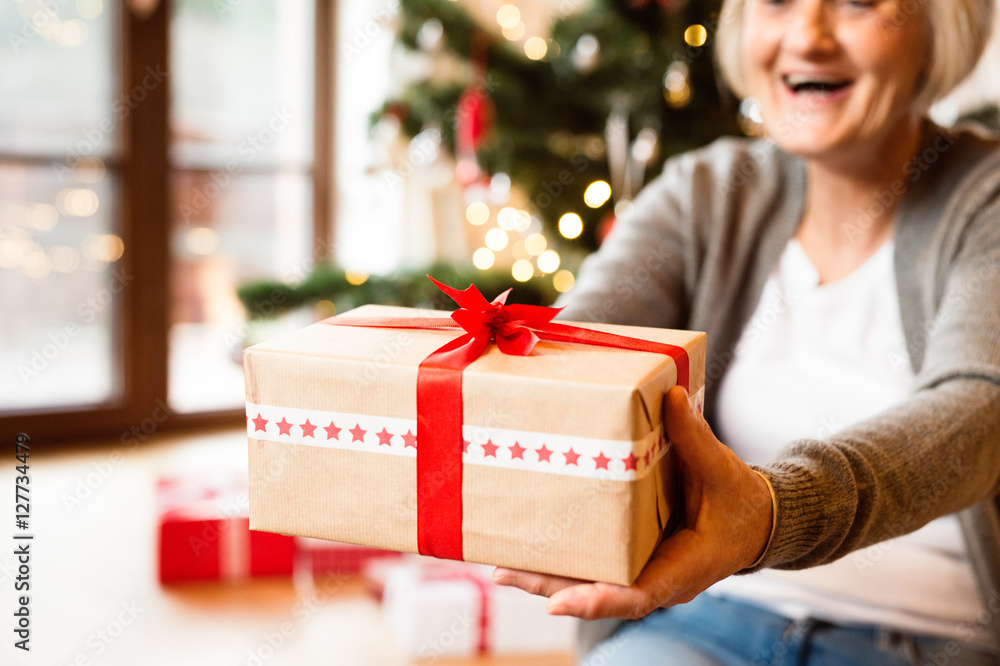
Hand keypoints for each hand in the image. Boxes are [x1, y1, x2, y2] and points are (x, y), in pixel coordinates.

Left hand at [492, 385, 773, 620]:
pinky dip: (563, 558)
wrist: (754, 518)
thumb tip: (672, 395)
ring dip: (546, 576)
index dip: (598, 600)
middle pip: (597, 593)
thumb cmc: (740, 501)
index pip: (637, 595)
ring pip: (589, 582)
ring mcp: (641, 569)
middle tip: (504, 574)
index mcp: (683, 568)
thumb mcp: (721, 469)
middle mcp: (655, 577)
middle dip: (550, 586)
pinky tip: (528, 547)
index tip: (558, 603)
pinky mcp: (632, 554)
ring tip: (500, 567)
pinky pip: (595, 563)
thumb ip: (695, 438)